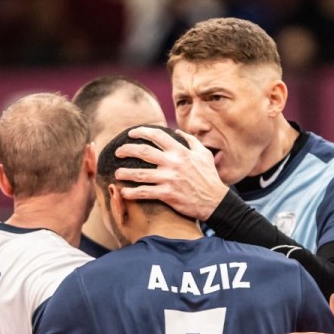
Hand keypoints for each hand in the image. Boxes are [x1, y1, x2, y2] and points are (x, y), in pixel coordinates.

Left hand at [114, 126, 228, 220]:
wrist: (216, 201)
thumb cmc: (210, 177)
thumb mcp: (204, 155)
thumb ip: (191, 141)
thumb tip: (178, 132)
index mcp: (181, 151)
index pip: (157, 135)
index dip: (141, 132)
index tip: (130, 134)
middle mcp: (173, 163)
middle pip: (144, 152)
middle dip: (127, 150)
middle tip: (118, 152)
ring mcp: (169, 179)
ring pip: (140, 173)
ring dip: (125, 173)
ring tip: (117, 173)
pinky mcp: (167, 194)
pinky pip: (145, 192)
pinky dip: (132, 192)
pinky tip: (124, 192)